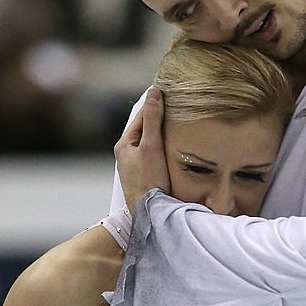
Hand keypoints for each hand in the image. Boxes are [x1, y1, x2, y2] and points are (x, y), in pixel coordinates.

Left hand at [114, 88, 169, 211]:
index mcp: (124, 144)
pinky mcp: (147, 178)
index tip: (171, 93)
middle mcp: (128, 155)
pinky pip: (156, 157)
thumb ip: (153, 118)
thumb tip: (154, 91)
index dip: (156, 104)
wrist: (150, 214)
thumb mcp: (151, 145)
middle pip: (147, 130)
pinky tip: (177, 150)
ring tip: (181, 127)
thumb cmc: (149, 180)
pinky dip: (166, 150)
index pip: (142, 116)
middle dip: (161, 120)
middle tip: (180, 108)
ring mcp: (137, 167)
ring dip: (165, 136)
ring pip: (152, 144)